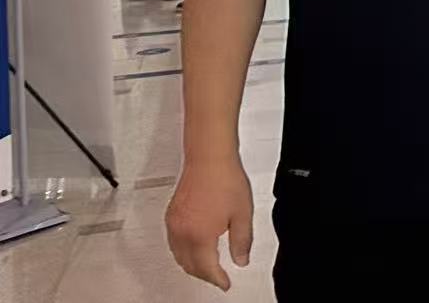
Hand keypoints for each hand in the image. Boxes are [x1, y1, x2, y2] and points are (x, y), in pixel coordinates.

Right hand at [166, 157, 254, 290]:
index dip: (217, 279)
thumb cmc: (225, 180)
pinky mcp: (171, 215)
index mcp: (200, 236)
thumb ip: (242, 241)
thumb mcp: (242, 215)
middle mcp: (182, 233)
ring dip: (191, 265)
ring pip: (178, 256)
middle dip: (203, 275)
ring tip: (206, 267)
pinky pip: (173, 242)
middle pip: (189, 265)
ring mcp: (174, 224)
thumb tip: (241, 259)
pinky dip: (182, 252)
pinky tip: (192, 248)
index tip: (225, 283)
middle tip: (217, 277)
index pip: (206, 268)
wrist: (209, 159)